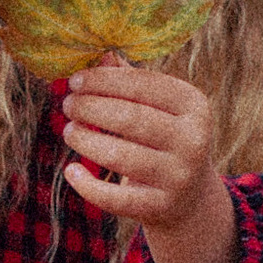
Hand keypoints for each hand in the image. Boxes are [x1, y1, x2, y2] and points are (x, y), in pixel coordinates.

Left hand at [61, 57, 235, 262]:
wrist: (189, 198)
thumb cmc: (164, 138)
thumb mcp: (160, 108)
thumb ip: (132, 81)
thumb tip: (101, 55)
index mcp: (194, 105)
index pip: (143, 84)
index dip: (104, 80)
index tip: (75, 80)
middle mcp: (193, 140)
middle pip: (130, 118)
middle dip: (91, 107)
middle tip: (68, 104)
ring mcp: (179, 177)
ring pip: (120, 156)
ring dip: (86, 140)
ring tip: (69, 130)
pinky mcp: (161, 207)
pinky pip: (116, 198)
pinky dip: (88, 185)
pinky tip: (70, 170)